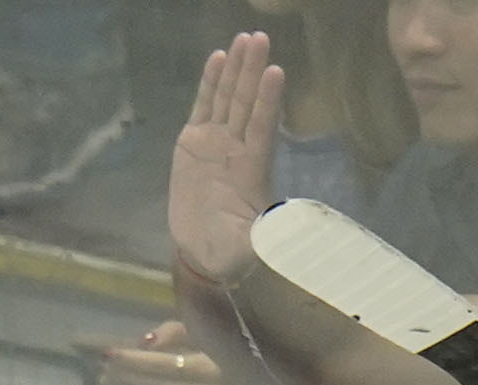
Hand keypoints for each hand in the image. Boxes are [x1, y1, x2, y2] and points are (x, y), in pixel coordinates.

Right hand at [170, 31, 285, 286]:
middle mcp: (236, 148)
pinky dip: (211, 83)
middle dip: (253, 71)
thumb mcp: (249, 249)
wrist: (204, 250)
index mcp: (251, 169)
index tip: (276, 72)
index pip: (263, 128)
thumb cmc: (229, 250)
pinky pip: (204, 106)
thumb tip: (284, 238)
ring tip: (244, 39)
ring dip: (237, 69)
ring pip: (229, 98)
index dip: (269, 102)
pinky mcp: (193, 143)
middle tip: (259, 39)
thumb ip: (264, 239)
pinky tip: (218, 58)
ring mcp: (216, 142)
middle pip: (247, 103)